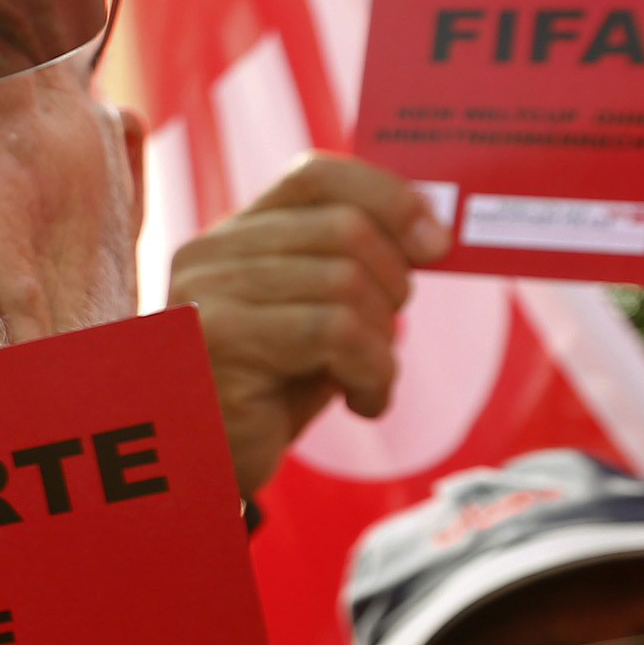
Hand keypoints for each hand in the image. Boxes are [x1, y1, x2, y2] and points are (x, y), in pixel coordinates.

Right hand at [171, 153, 449, 497]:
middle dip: (393, 285)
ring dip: (382, 341)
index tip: (436, 243)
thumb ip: (349, 269)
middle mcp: (209, 253)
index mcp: (232, 236)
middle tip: (388, 335)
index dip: (389, 198)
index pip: (316, 175)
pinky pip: (334, 334)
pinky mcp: (219, 341)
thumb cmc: (268, 396)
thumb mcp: (312, 318)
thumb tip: (430, 232)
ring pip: (346, 284)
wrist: (207, 469)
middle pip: (345, 230)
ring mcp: (207, 294)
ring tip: (369, 379)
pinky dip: (372, 373)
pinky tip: (362, 403)